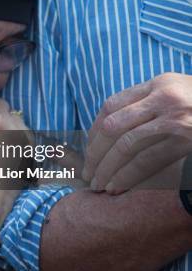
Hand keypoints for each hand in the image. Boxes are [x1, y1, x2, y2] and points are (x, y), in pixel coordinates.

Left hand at [84, 73, 191, 193]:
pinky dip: (128, 175)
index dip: (94, 130)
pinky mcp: (186, 141)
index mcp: (157, 84)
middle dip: (95, 153)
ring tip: (98, 184)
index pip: (111, 106)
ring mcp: (176, 120)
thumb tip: (107, 129)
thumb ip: (146, 104)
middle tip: (87, 172)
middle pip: (113, 127)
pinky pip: (148, 160)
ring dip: (108, 168)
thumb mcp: (177, 93)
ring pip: (127, 146)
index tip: (89, 150)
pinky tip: (117, 186)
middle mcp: (164, 99)